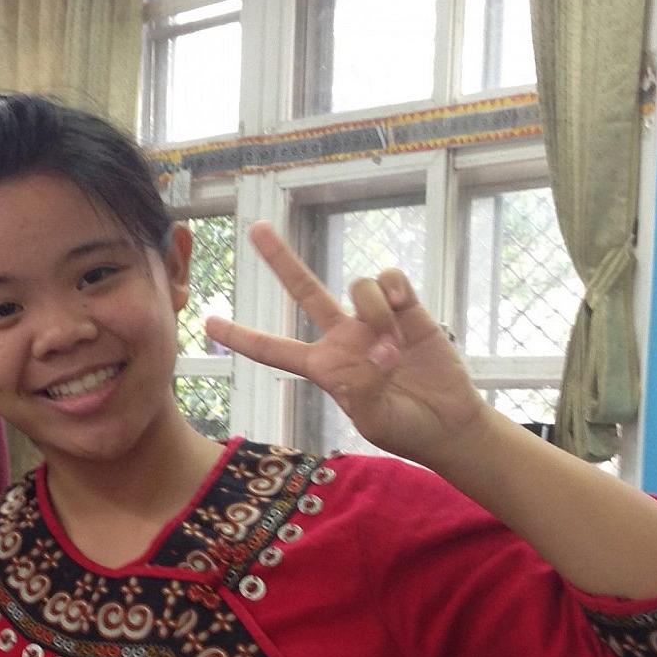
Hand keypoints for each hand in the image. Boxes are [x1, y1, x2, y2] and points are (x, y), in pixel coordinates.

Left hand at [206, 222, 488, 465]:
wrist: (448, 422)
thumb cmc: (404, 427)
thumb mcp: (375, 420)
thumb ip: (363, 390)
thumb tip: (370, 354)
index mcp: (323, 367)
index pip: (273, 350)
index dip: (242, 337)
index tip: (209, 323)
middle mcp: (341, 336)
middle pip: (303, 289)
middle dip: (279, 259)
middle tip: (256, 229)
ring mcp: (372, 318)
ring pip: (357, 286)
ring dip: (375, 315)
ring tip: (395, 353)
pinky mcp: (407, 307)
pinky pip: (389, 279)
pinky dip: (394, 290)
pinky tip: (405, 310)